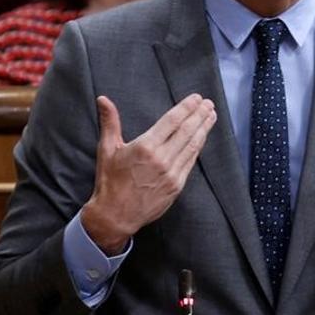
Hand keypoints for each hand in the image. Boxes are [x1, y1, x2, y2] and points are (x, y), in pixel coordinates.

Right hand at [81, 94, 216, 253]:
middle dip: (200, 115)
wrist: (116, 215)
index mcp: (145, 147)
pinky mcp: (177, 186)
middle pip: (187, 131)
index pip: (172, 121)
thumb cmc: (109, 181)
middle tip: (209, 103)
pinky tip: (202, 138)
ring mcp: (172, 173)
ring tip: (211, 116)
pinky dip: (197, 147)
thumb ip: (110, 122)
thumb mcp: (107, 149)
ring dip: (204, 129)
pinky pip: (190, 162)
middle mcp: (162, 159)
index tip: (196, 98)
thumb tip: (103, 99)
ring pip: (193, 146)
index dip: (186, 108)